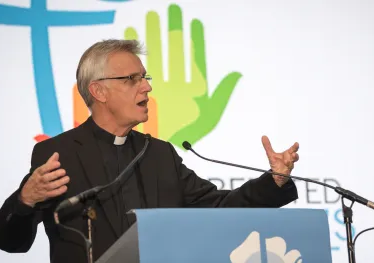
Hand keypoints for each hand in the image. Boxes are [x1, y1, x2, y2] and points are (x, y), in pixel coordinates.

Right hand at [19, 152, 68, 205]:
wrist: (27, 194)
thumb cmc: (35, 179)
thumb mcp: (39, 170)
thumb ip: (49, 162)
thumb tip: (56, 154)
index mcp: (38, 173)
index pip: (43, 169)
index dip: (51, 166)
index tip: (58, 163)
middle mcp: (40, 180)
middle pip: (47, 177)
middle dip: (56, 174)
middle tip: (64, 171)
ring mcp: (43, 188)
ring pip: (52, 186)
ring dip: (60, 182)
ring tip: (67, 178)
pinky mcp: (46, 195)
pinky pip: (53, 193)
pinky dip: (59, 191)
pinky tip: (65, 187)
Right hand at [124, 4, 240, 146]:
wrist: (175, 139)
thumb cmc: (195, 128)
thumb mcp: (213, 109)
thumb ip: (223, 91)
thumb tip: (237, 74)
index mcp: (193, 81)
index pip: (193, 54)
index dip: (194, 37)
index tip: (194, 21)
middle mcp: (178, 80)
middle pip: (175, 50)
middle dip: (173, 30)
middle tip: (171, 10)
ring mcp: (163, 84)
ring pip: (159, 55)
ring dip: (155, 36)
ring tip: (152, 18)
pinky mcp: (149, 90)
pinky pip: (143, 70)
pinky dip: (139, 54)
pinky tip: (136, 43)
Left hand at [261, 136, 299, 186]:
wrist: (277, 174)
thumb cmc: (276, 163)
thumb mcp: (270, 154)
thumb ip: (267, 146)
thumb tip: (263, 136)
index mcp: (287, 154)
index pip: (292, 149)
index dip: (295, 147)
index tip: (296, 143)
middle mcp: (290, 160)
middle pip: (295, 157)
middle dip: (295, 155)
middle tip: (293, 154)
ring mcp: (289, 167)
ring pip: (292, 164)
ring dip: (290, 163)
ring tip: (286, 161)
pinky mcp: (287, 173)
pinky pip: (287, 171)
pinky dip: (286, 170)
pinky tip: (284, 169)